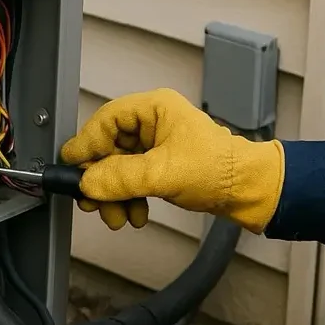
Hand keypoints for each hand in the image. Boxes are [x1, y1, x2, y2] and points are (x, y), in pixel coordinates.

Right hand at [61, 88, 283, 231]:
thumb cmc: (223, 170)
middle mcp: (152, 123)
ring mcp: (154, 145)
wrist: (251, 192)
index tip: (73, 166)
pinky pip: (128, 180)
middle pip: (107, 147)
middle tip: (93, 200)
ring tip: (117, 216)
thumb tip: (88, 183)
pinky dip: (126, 199)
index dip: (87, 144)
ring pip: (115, 167)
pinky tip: (133, 214)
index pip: (105, 120)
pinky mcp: (158, 166)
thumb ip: (121, 178)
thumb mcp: (164, 173)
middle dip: (101, 179)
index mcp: (155, 109)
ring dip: (113, 195)